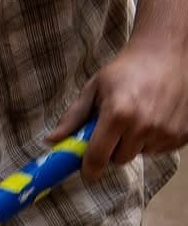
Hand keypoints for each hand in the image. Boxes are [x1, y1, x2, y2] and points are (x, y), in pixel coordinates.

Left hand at [49, 34, 187, 181]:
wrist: (166, 55)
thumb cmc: (126, 70)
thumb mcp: (94, 88)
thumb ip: (73, 117)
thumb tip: (52, 140)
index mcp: (118, 114)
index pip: (98, 157)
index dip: (89, 168)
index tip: (86, 170)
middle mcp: (144, 126)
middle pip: (119, 159)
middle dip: (112, 149)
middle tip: (113, 128)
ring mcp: (166, 132)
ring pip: (140, 154)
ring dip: (134, 143)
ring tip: (136, 117)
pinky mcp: (182, 135)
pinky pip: (159, 150)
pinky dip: (153, 140)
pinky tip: (153, 118)